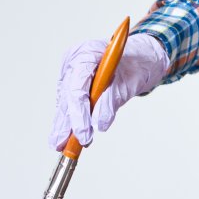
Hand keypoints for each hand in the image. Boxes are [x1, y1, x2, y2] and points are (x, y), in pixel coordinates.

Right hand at [49, 33, 169, 149]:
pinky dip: (69, 118)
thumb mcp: (129, 83)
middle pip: (67, 95)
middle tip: (63, 145)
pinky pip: (68, 102)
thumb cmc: (135, 65)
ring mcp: (71, 70)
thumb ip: (112, 101)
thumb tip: (100, 124)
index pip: (77, 87)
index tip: (83, 134)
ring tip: (59, 144)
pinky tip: (65, 135)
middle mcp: (74, 60)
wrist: (139, 58)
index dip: (78, 114)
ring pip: (64, 101)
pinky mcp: (71, 80)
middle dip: (67, 122)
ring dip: (64, 123)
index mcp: (87, 53)